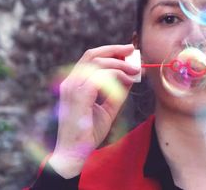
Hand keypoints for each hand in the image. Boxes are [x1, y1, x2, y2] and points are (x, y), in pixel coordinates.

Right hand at [49, 44, 139, 177]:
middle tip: (132, 51)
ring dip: (119, 63)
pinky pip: (99, 78)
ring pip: (97, 63)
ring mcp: (72, 88)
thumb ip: (117, 92)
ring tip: (134, 70)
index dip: (109, 52)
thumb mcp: (107, 109)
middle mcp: (71, 82)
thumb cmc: (88, 133)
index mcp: (74, 83)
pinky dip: (116, 76)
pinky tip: (127, 81)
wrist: (73, 154)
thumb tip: (130, 77)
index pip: (90, 58)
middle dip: (114, 50)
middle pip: (92, 55)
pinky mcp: (78, 96)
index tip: (127, 53)